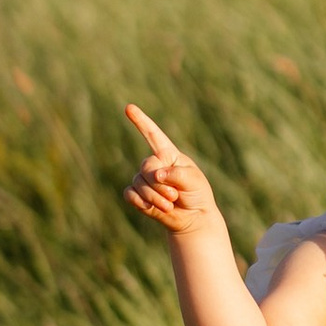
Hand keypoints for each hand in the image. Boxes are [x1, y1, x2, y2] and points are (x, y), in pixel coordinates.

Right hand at [121, 104, 224, 241]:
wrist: (193, 217)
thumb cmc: (197, 194)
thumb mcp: (193, 180)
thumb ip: (176, 174)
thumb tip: (155, 175)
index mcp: (168, 154)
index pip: (153, 135)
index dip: (141, 121)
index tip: (129, 108)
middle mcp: (154, 164)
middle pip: (146, 167)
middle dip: (160, 185)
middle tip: (175, 196)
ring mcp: (144, 179)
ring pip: (138, 184)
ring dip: (155, 197)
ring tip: (170, 204)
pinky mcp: (137, 195)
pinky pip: (130, 195)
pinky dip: (141, 202)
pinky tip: (153, 208)